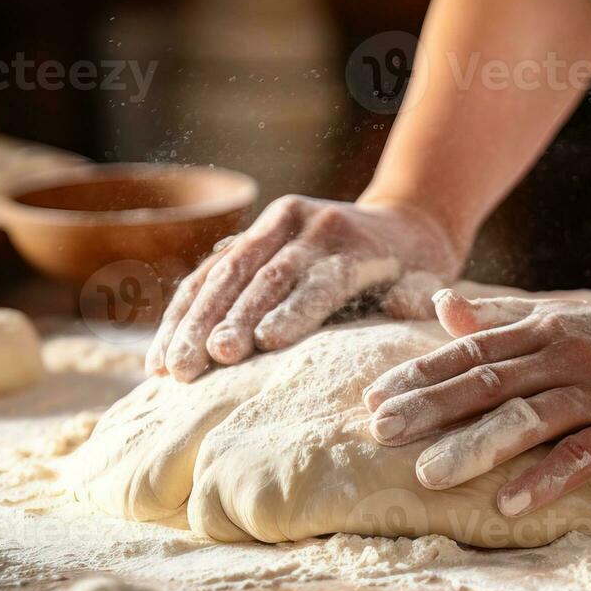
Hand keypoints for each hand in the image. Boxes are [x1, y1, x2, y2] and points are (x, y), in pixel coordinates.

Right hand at [146, 196, 463, 380]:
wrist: (401, 221)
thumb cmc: (416, 267)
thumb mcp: (430, 277)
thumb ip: (420, 293)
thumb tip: (412, 304)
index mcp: (348, 239)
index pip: (316, 278)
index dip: (290, 310)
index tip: (262, 344)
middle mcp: (304, 224)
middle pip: (260, 276)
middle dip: (227, 320)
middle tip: (203, 363)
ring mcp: (271, 226)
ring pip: (222, 274)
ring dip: (191, 322)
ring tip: (171, 368)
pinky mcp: (249, 237)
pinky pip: (206, 275)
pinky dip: (180, 315)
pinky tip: (160, 356)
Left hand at [361, 291, 590, 516]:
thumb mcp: (563, 324)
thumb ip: (500, 320)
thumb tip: (439, 305)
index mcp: (543, 330)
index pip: (469, 351)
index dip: (419, 375)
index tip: (371, 399)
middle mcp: (566, 356)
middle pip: (487, 382)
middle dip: (429, 407)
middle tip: (378, 433)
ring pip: (528, 418)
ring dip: (475, 447)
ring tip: (428, 474)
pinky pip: (582, 455)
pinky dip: (544, 479)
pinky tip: (509, 504)